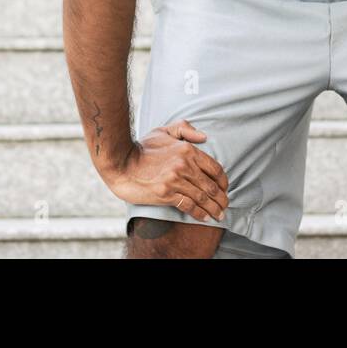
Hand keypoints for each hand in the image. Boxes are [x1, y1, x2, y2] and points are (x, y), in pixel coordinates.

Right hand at [105, 120, 229, 221]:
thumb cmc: (142, 147)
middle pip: (211, 186)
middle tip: (225, 206)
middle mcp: (184, 165)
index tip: (224, 189)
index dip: (223, 181)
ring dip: (213, 209)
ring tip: (219, 215)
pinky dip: (199, 213)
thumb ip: (185, 129)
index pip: (214, 168)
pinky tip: (204, 218)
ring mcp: (175, 180)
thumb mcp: (163, 131)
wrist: (121, 163)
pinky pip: (188, 205)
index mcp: (187, 150)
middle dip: (221, 199)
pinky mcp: (165, 194)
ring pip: (202, 198)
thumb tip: (204, 137)